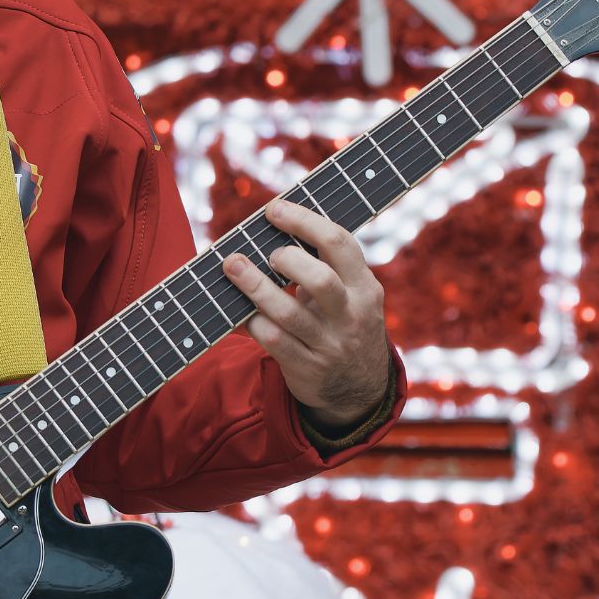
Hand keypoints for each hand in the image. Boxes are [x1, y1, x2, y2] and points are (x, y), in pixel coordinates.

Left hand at [222, 199, 389, 433]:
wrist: (361, 390)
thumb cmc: (345, 324)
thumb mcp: (353, 295)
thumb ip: (328, 266)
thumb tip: (276, 226)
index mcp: (364, 288)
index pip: (340, 244)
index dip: (304, 221)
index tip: (274, 209)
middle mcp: (350, 315)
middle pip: (319, 280)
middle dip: (286, 259)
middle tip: (267, 252)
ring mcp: (329, 345)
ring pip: (288, 313)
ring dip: (255, 286)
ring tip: (233, 266)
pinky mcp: (306, 368)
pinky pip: (273, 341)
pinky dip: (253, 321)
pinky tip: (242, 311)